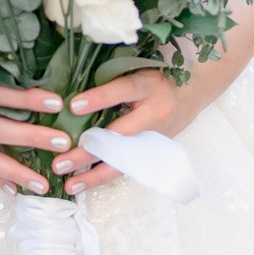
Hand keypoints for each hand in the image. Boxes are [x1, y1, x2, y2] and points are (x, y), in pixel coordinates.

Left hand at [53, 62, 205, 193]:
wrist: (194, 92)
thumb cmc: (157, 77)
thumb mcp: (138, 70)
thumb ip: (112, 79)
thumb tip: (71, 94)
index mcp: (149, 86)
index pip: (123, 90)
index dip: (99, 98)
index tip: (73, 106)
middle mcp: (156, 113)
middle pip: (120, 136)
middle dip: (88, 152)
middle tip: (60, 162)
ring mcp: (157, 136)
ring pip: (125, 160)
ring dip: (95, 174)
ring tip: (70, 184)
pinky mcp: (156, 151)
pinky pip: (128, 167)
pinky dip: (104, 177)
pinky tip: (83, 183)